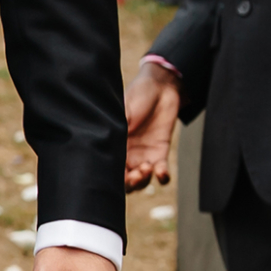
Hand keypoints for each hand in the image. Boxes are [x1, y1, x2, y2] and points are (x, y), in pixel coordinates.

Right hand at [123, 61, 181, 190]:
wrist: (161, 86)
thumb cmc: (138, 95)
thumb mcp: (123, 113)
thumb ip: (118, 132)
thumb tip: (107, 149)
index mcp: (115, 143)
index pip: (110, 168)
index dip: (113, 177)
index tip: (117, 175)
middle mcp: (128, 153)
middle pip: (125, 180)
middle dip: (130, 183)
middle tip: (136, 174)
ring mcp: (144, 154)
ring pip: (142, 181)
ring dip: (144, 181)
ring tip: (148, 168)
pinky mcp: (161, 152)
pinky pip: (162, 172)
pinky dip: (162, 177)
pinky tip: (161, 173)